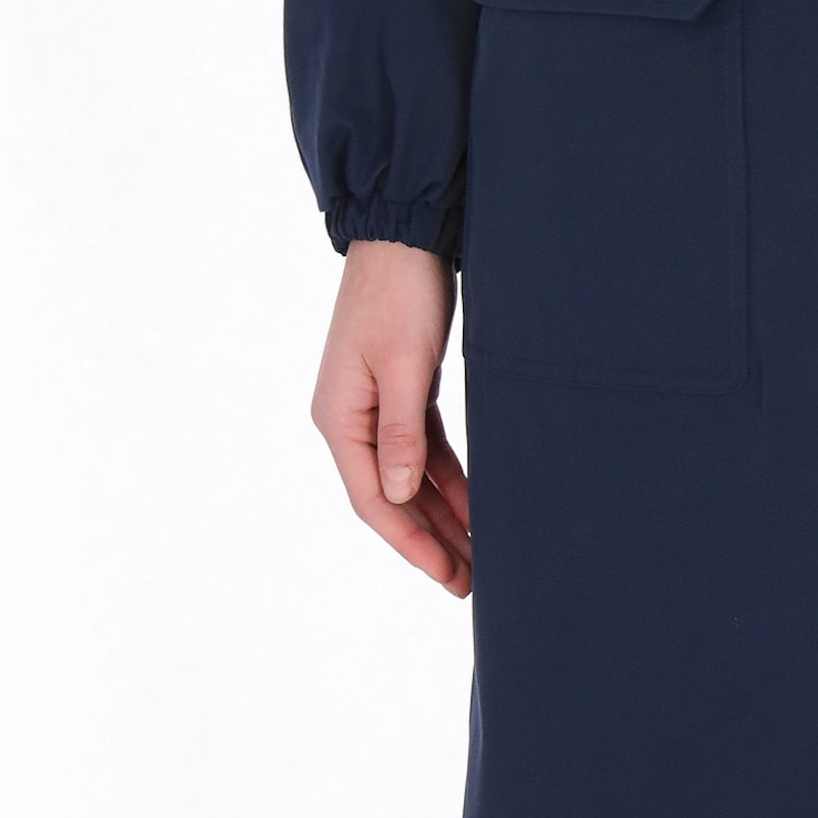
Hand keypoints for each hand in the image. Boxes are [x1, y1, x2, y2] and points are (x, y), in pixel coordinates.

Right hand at [311, 241, 472, 596]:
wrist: (404, 236)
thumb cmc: (400, 294)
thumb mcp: (403, 365)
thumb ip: (400, 433)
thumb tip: (396, 497)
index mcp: (340, 418)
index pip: (373, 498)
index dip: (410, 541)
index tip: (446, 573)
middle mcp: (352, 419)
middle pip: (391, 496)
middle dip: (428, 539)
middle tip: (467, 581)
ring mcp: (376, 405)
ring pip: (410, 476)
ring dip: (442, 513)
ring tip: (477, 553)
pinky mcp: (402, 389)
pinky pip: (424, 447)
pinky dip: (447, 476)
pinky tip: (473, 502)